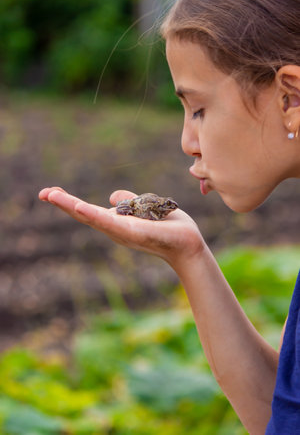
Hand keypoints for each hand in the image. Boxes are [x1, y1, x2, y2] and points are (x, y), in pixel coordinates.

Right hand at [38, 187, 204, 267]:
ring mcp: (121, 232)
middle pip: (83, 214)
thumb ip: (127, 201)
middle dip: (62, 203)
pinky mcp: (132, 232)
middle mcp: (114, 229)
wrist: (187, 243)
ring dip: (70, 206)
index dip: (68, 201)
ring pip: (91, 217)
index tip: (49, 192)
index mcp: (115, 222)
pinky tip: (79, 207)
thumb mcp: (142, 207)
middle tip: (43, 193)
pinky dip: (93, 215)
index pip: (86, 210)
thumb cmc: (167, 227)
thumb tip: (111, 195)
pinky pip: (110, 223)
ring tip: (52, 195)